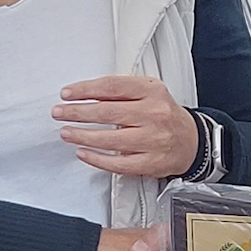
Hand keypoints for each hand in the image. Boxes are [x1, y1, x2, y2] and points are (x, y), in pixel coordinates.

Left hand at [53, 76, 198, 177]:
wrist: (191, 141)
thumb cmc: (163, 114)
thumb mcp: (149, 92)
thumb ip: (121, 91)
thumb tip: (84, 94)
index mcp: (153, 91)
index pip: (112, 86)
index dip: (85, 89)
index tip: (67, 94)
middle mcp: (155, 114)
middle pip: (108, 112)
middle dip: (78, 112)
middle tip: (59, 113)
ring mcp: (154, 140)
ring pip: (111, 139)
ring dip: (83, 136)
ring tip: (66, 132)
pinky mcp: (151, 162)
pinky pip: (118, 163)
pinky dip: (97, 159)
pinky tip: (83, 153)